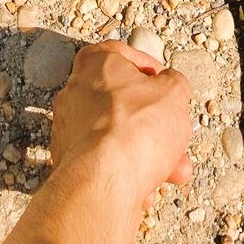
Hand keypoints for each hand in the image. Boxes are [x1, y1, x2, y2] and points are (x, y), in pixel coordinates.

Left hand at [50, 41, 193, 223]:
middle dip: (156, 124)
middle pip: (123, 102)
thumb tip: (170, 85)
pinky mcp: (68, 164)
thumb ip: (174, 83)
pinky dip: (127, 174)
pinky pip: (105, 164)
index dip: (146, 63)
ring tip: (173, 172)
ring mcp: (69, 130)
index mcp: (95, 64)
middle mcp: (74, 93)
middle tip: (175, 136)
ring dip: (149, 154)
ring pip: (118, 137)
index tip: (163, 80)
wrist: (103, 184)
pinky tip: (145, 191)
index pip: (118, 52)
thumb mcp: (174, 94)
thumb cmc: (136, 129)